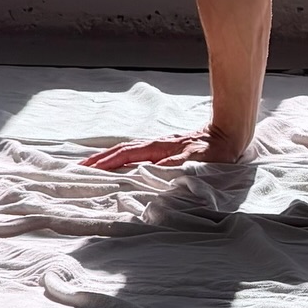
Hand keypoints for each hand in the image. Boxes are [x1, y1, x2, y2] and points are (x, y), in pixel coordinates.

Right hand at [81, 127, 245, 171]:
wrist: (231, 133)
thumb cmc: (215, 150)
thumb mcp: (195, 161)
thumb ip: (174, 167)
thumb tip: (150, 173)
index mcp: (158, 148)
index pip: (125, 155)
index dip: (104, 163)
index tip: (85, 170)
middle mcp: (155, 145)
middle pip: (120, 151)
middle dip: (98, 160)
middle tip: (77, 170)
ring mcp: (160, 146)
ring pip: (127, 151)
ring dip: (108, 159)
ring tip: (90, 167)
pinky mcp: (166, 149)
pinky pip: (137, 154)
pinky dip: (122, 158)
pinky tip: (119, 164)